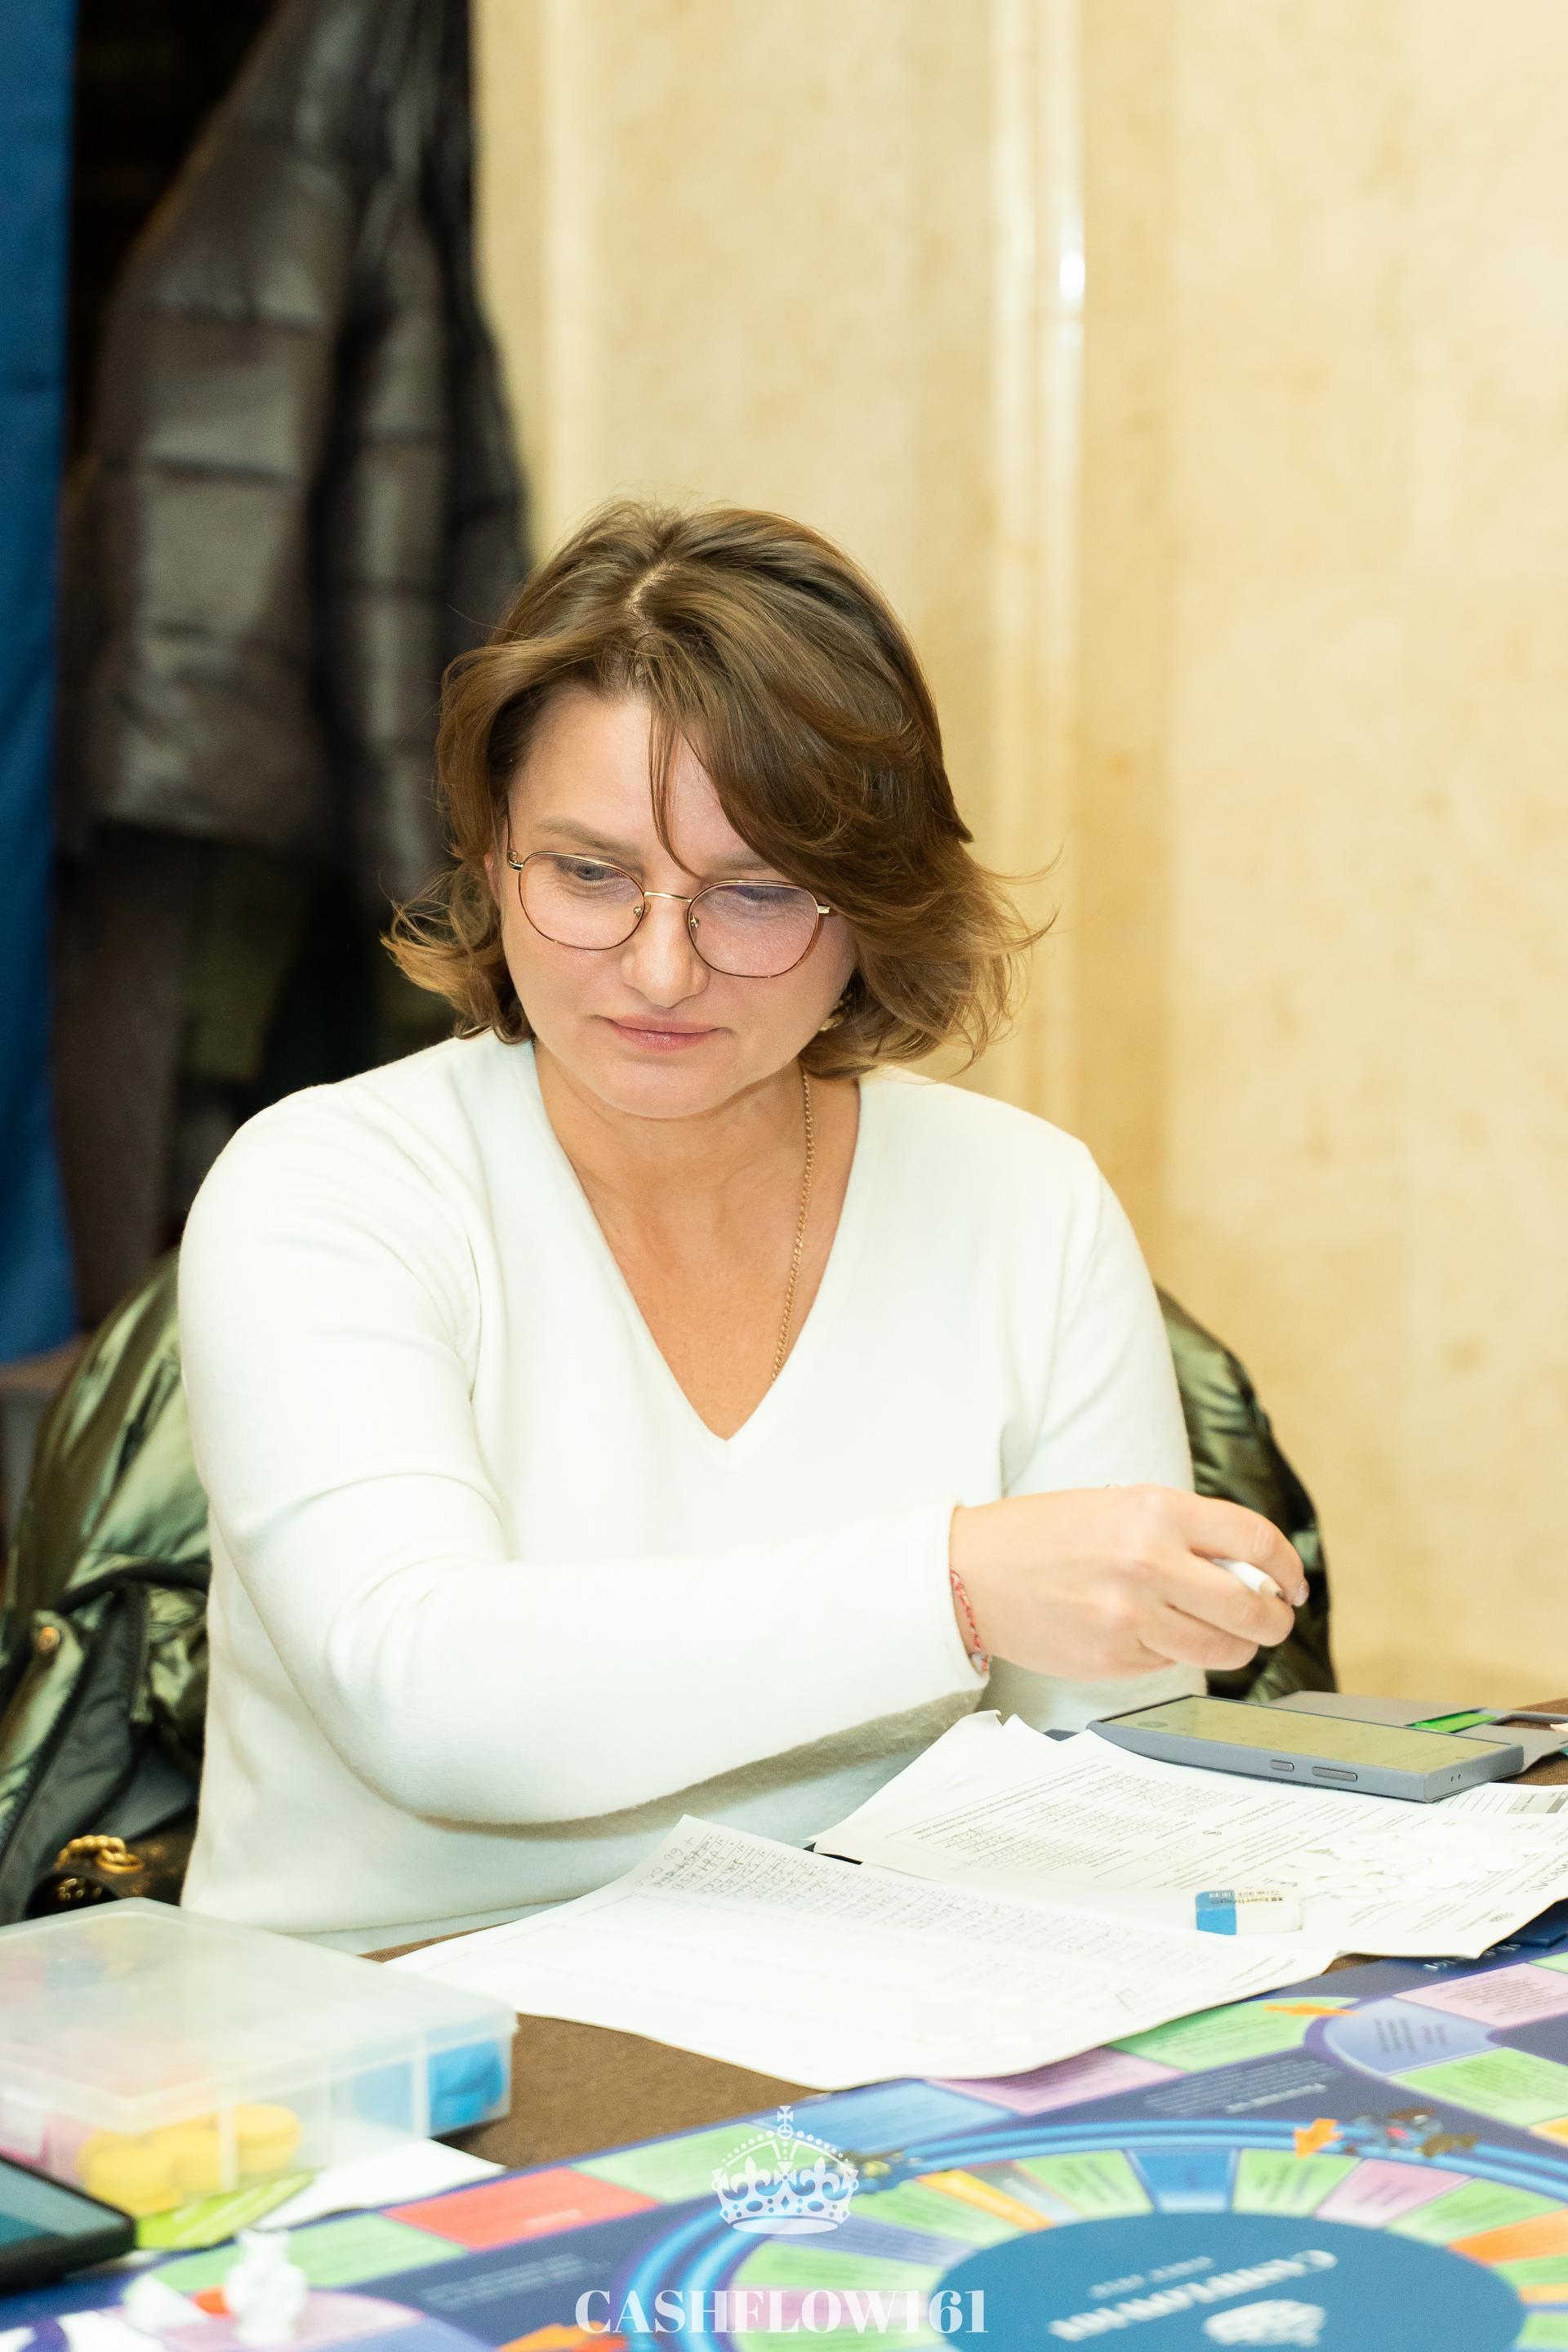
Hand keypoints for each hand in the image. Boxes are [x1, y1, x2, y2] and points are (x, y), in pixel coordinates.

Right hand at [949, 1484, 1305, 1679]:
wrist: (975, 1571)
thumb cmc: (1045, 1534)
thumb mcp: (1120, 1506)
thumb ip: (1184, 1532)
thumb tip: (1250, 1572)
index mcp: (1156, 1511)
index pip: (1255, 1541)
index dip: (1288, 1568)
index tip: (1293, 1584)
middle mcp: (1150, 1562)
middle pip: (1252, 1607)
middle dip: (1274, 1620)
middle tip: (1272, 1619)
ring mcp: (1133, 1616)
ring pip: (1222, 1648)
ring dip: (1236, 1647)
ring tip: (1221, 1634)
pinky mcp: (1116, 1658)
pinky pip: (1174, 1664)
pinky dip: (1176, 1654)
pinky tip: (1151, 1634)